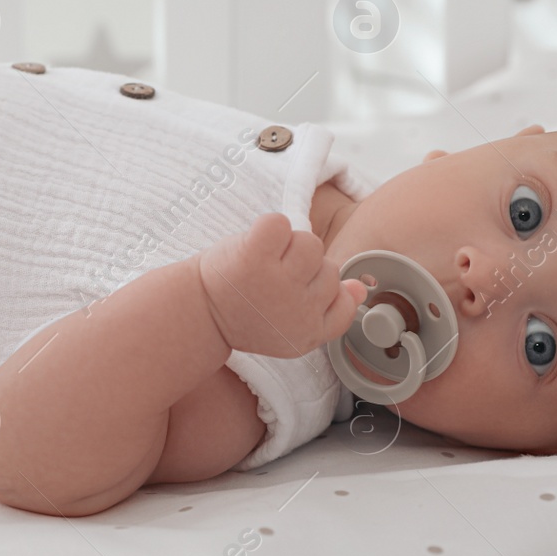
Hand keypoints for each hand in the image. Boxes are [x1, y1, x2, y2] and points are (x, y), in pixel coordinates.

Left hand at [196, 213, 366, 358]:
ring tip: (262, 262)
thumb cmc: (246, 315)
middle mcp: (298, 311)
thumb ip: (331, 314)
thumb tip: (359, 288)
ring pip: (310, 243)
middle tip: (270, 281)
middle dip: (302, 269)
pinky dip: (266, 228)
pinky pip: (280, 223)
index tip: (293, 297)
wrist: (197, 313)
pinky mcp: (254, 256)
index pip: (344, 301)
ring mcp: (277, 282)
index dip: (320, 292)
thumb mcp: (293, 329)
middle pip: (330, 267)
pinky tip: (252, 246)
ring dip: (287, 246)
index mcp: (309, 332)